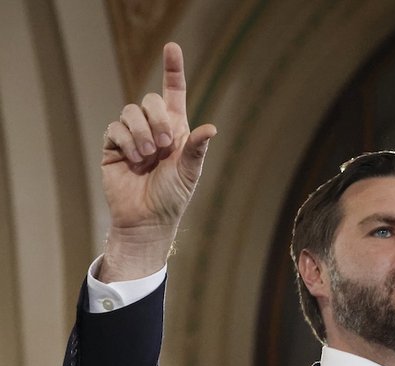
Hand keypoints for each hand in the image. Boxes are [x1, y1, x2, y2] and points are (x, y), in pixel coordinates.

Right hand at [99, 42, 215, 281]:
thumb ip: (197, 148)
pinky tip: (134, 160)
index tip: (172, 47)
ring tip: (149, 156)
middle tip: (165, 146)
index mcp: (177, 130)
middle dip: (158, 119)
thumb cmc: (173, 197)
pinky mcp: (113, 146)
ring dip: (142, 132)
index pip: (174, 92)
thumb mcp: (190, 172)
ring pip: (130, 112)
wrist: (147, 219)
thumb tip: (212, 128)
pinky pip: (115, 129)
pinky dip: (126, 142)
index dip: (172, 69)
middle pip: (151, 100)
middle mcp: (154, 128)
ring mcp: (132, 136)